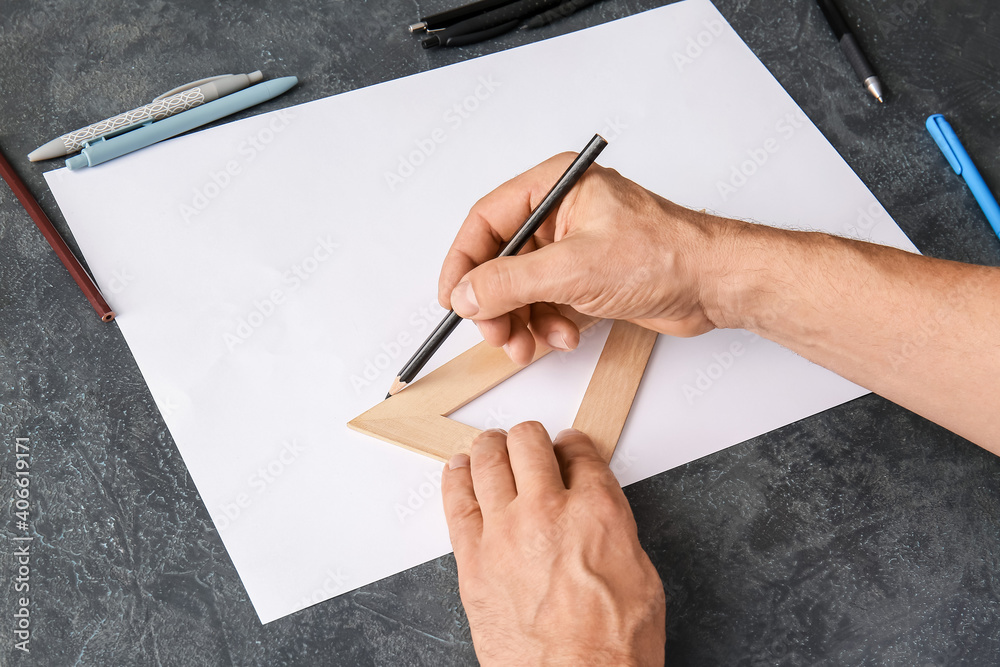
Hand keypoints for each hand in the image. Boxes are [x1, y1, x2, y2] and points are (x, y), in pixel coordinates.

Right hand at [439, 153, 739, 363]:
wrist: (715, 284)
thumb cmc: (666, 254)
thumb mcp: (575, 268)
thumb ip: (511, 282)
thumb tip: (466, 294)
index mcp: (555, 188)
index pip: (486, 220)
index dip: (464, 262)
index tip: (452, 299)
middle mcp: (559, 213)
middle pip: (499, 259)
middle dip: (496, 303)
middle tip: (497, 335)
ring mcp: (572, 246)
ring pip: (520, 287)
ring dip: (521, 321)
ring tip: (531, 345)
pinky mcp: (585, 277)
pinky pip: (545, 302)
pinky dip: (546, 325)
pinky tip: (565, 337)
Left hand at [441, 423, 665, 665]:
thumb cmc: (612, 647)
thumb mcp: (641, 576)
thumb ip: (613, 530)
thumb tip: (597, 513)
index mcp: (596, 512)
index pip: (579, 453)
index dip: (573, 445)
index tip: (569, 448)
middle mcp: (547, 511)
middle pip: (529, 443)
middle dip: (531, 438)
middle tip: (530, 444)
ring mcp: (503, 532)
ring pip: (488, 461)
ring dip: (491, 446)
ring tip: (492, 446)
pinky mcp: (472, 559)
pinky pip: (456, 502)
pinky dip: (457, 477)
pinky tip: (459, 468)